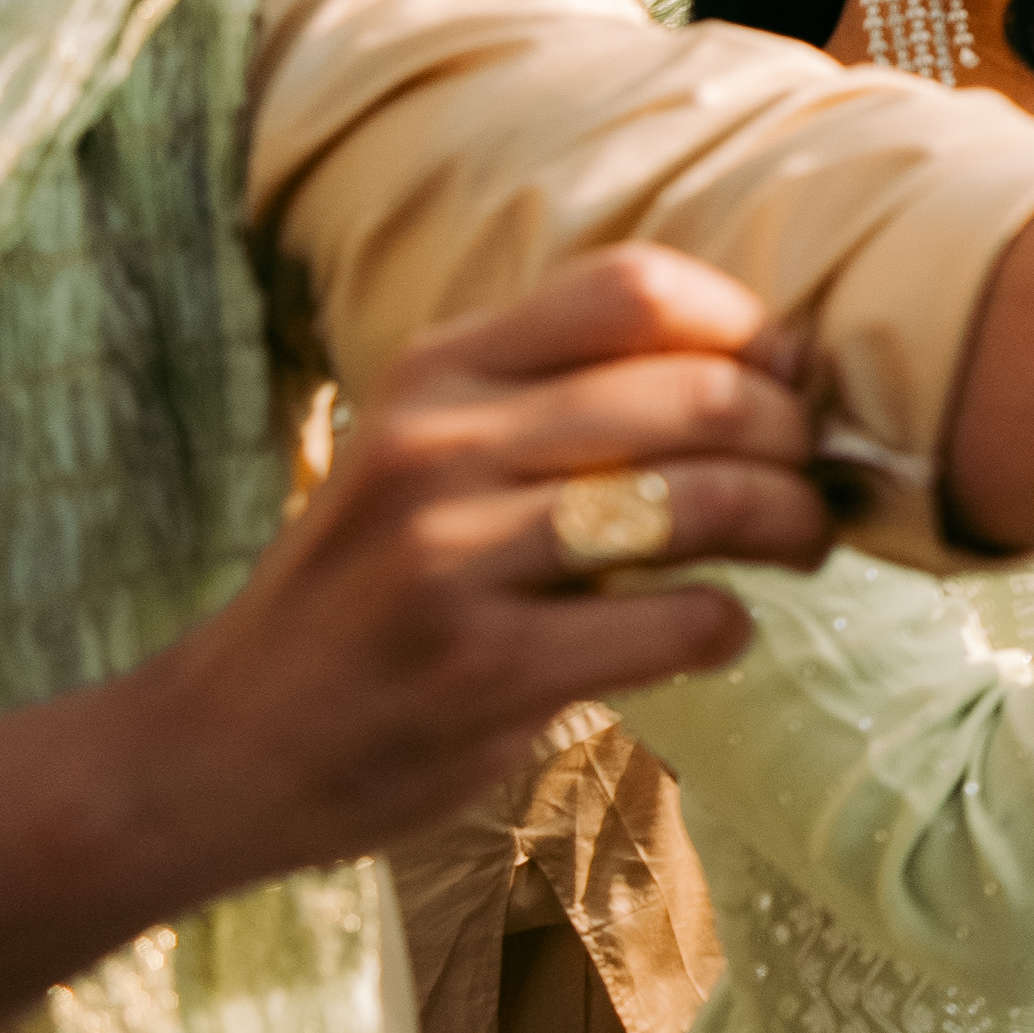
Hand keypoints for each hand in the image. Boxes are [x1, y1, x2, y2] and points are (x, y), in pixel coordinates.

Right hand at [141, 248, 834, 876]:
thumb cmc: (371, 591)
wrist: (221, 745)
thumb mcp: (431, 454)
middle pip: (696, 392)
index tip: (787, 382)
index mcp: (436, 373)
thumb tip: (788, 361)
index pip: (633, 287)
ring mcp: (455, 560)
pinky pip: (679, 621)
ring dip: (790, 523)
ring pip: (704, 499)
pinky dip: (730, 625)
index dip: (746, 327)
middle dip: (792, 436)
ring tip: (800, 546)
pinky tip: (714, 631)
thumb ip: (566, 399)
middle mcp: (440, 447)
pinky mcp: (483, 671)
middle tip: (811, 481)